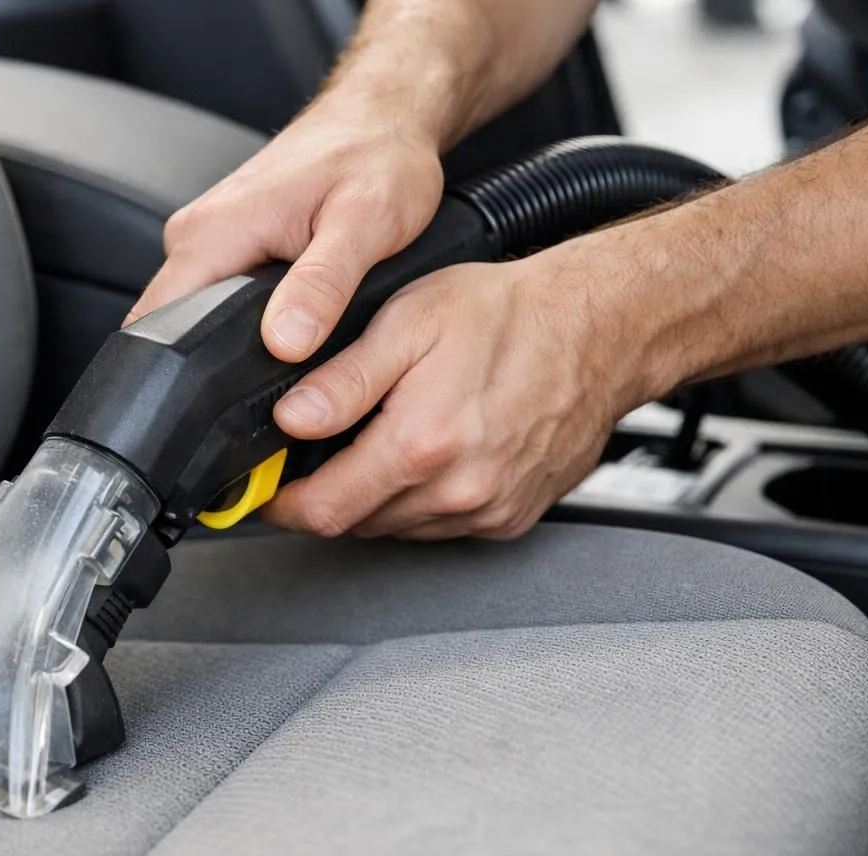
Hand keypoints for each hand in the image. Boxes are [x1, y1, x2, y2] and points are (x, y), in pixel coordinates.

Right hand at [127, 93, 446, 360]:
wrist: (381, 117)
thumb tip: (285, 342)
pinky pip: (211, 299)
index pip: (158, 325)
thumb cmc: (376, 156)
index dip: (181, 375)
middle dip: (211, 366)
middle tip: (279, 377)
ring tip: (289, 345)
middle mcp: (195, 234)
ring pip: (192, 317)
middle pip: (170, 329)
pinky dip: (242, 321)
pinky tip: (285, 322)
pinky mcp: (223, 245)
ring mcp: (206, 239)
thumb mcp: (366, 222)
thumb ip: (323, 284)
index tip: (221, 400)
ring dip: (229, 344)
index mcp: (213, 232)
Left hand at [262, 252, 660, 540]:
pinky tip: (430, 453)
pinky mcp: (511, 517)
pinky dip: (420, 500)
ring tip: (384, 439)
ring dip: (374, 497)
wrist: (601, 329)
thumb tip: (290, 420)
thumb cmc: (511, 316)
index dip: (282, 503)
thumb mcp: (408, 322)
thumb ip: (342, 379)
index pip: (322, 511)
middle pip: (356, 522)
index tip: (267, 489)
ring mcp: (488, 510)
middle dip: (327, 493)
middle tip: (322, 449)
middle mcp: (457, 492)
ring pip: (396, 527)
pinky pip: (441, 526)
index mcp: (422, 446)